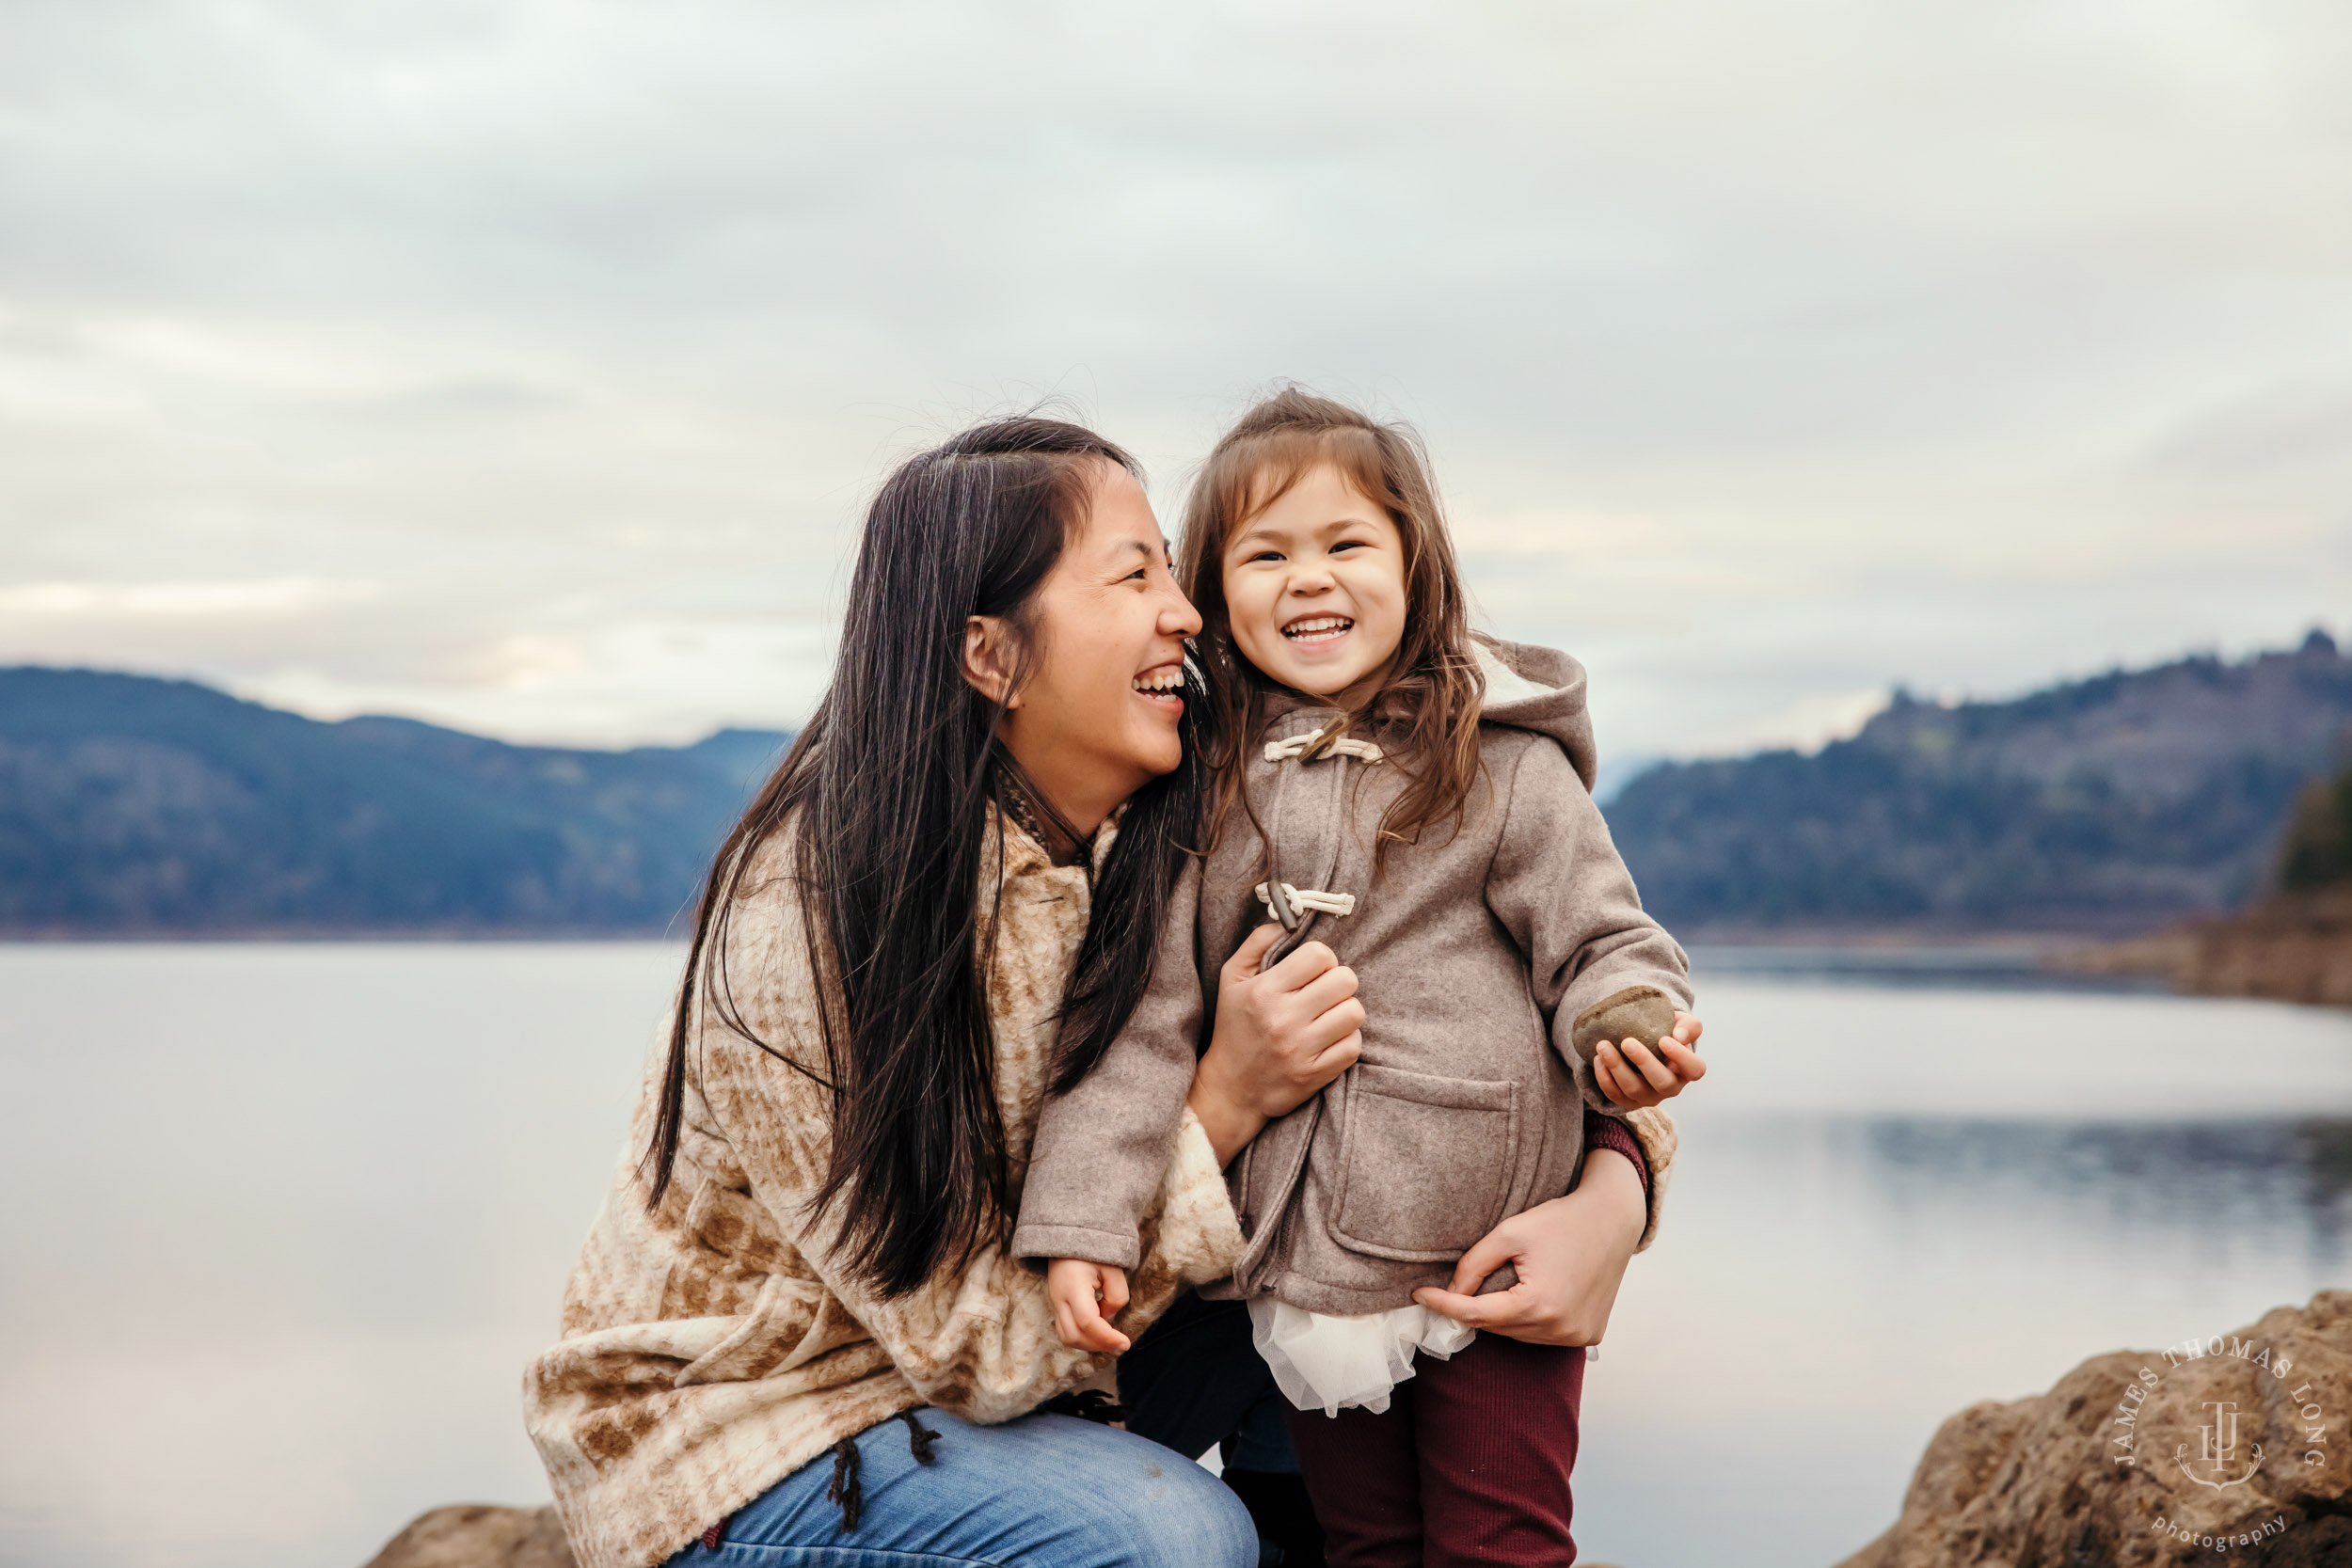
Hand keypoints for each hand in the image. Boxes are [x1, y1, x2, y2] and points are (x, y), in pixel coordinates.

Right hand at [1046, 1258, 1131, 1352]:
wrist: (1068, 1238)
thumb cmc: (1093, 1252)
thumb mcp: (1113, 1268)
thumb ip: (1116, 1296)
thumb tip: (1107, 1319)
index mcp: (1073, 1285)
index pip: (1087, 1321)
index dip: (1107, 1337)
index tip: (1126, 1343)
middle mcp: (1059, 1298)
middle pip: (1074, 1335)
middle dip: (1099, 1345)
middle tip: (1120, 1343)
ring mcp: (1055, 1303)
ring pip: (1067, 1338)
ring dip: (1089, 1344)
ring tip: (1110, 1339)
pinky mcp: (1057, 1306)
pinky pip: (1065, 1331)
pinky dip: (1082, 1338)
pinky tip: (1098, 1332)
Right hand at [1186, 925, 1364, 1165]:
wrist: (1230, 1089)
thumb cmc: (1234, 1027)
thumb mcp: (1232, 979)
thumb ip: (1258, 943)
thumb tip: (1288, 921)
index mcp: (1264, 991)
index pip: (1320, 955)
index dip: (1322, 959)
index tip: (1312, 971)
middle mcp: (1284, 1019)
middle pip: (1345, 980)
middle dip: (1338, 982)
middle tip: (1323, 992)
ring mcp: (1301, 1049)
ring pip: (1355, 1012)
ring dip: (1345, 1011)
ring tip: (1328, 1015)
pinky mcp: (1315, 1074)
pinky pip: (1353, 1046)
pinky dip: (1345, 1040)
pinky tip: (1328, 1039)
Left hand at [1411, 1147, 1645, 1344]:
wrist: (1613, 1219)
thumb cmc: (1561, 1220)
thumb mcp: (1510, 1232)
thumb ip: (1474, 1265)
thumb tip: (1451, 1293)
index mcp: (1539, 1305)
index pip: (1475, 1315)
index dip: (1442, 1304)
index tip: (1417, 1295)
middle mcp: (1560, 1329)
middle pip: (1497, 1327)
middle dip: (1474, 1308)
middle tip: (1457, 1285)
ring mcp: (1577, 1337)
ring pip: (1519, 1335)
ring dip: (1503, 1317)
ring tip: (1505, 1285)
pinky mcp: (1589, 1337)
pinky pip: (1544, 1336)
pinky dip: (1530, 1322)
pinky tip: (1533, 1296)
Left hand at [1593, 1010, 1705, 1110]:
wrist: (1643, 1043)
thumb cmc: (1665, 1032)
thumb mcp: (1679, 1023)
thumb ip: (1687, 1026)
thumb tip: (1679, 1035)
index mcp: (1687, 1069)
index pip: (1695, 1070)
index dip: (1681, 1058)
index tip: (1663, 1040)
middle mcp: (1671, 1087)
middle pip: (1662, 1083)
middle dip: (1643, 1062)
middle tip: (1627, 1042)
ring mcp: (1649, 1097)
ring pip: (1634, 1090)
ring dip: (1617, 1067)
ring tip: (1603, 1045)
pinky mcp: (1629, 1101)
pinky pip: (1615, 1095)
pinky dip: (1604, 1078)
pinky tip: (1598, 1059)